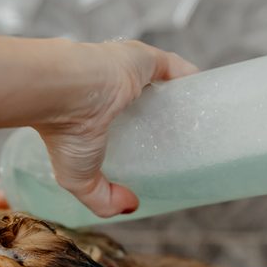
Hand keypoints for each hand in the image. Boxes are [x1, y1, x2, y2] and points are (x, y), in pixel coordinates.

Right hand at [38, 41, 197, 217]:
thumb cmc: (64, 133)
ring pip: (161, 86)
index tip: (154, 156)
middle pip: (144, 105)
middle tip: (180, 143)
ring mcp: (129, 74)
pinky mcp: (145, 60)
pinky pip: (175, 69)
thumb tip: (132, 206)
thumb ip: (103, 198)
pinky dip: (191, 80)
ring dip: (178, 99)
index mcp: (92, 115)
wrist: (62, 91)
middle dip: (161, 119)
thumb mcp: (78, 179)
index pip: (120, 125)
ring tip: (197, 122)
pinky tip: (205, 96)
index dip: (138, 138)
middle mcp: (110, 92)